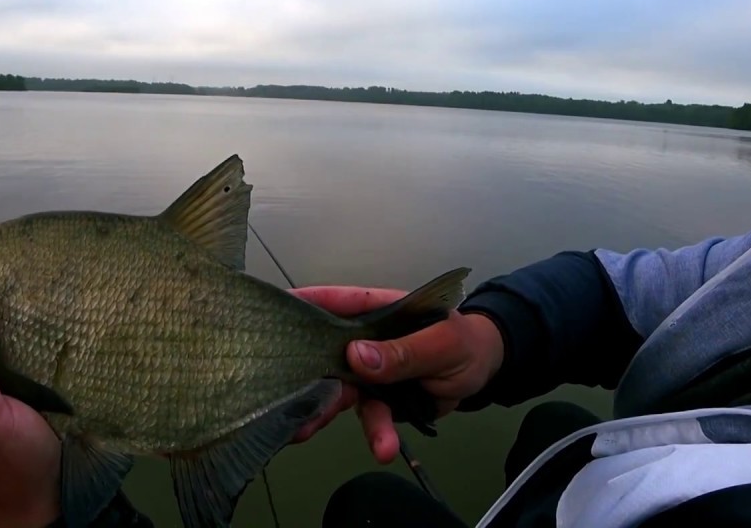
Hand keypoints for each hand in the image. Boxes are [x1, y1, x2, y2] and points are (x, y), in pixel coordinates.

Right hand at [289, 286, 503, 462]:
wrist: (484, 374)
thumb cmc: (464, 343)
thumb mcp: (441, 344)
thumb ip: (401, 351)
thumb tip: (355, 355)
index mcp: (376, 309)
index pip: (332, 302)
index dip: (300, 306)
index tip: (266, 317)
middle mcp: (364, 338)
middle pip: (324, 354)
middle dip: (301, 375)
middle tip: (274, 393)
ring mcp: (369, 370)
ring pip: (339, 391)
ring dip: (325, 413)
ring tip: (304, 432)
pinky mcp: (379, 398)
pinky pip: (369, 417)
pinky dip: (375, 434)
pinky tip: (382, 449)